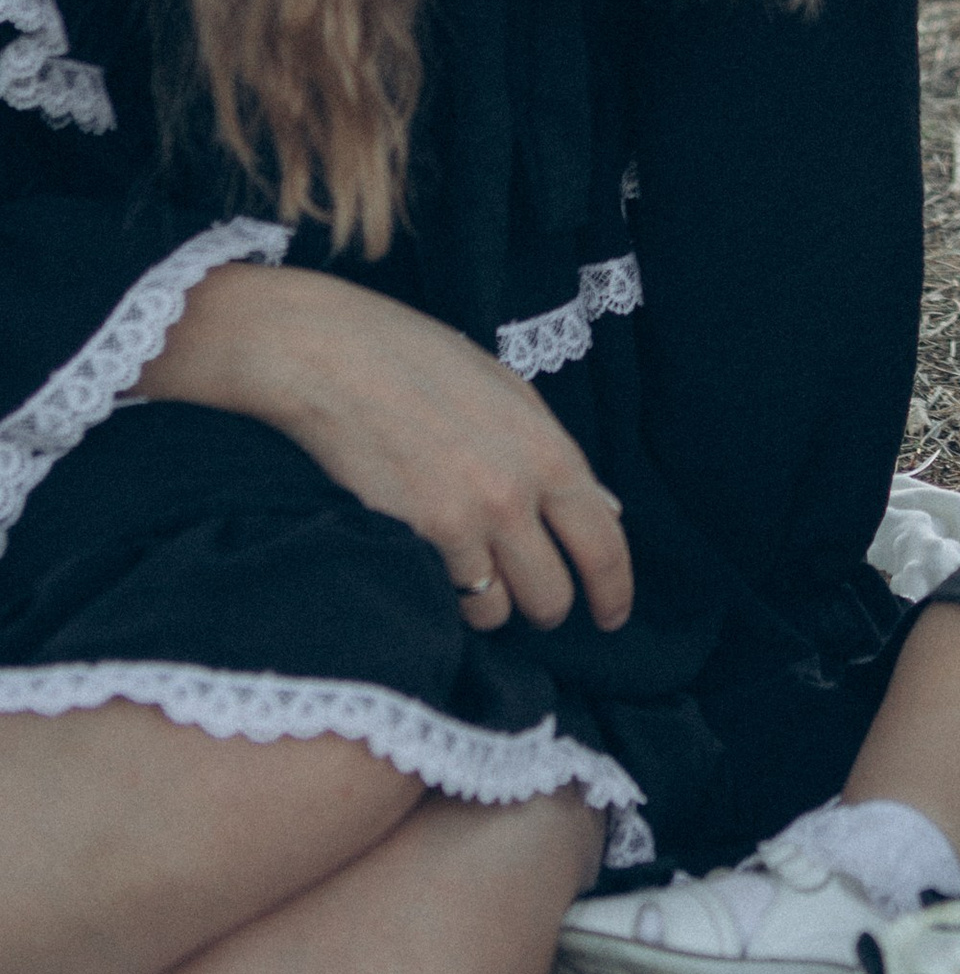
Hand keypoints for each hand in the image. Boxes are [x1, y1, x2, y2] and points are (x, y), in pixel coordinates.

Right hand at [142, 264, 632, 633]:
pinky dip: (446, 597)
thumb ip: (558, 456)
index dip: (614, 593)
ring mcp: (464, 520)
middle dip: (547, 606)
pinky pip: (447, 600)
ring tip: (472, 574)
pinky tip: (435, 567)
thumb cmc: (421, 363)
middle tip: (530, 597)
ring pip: (498, 611)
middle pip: (554, 596)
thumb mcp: (510, 393)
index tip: (610, 616)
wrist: (333, 357)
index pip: (605, 546)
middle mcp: (515, 494)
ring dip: (492, 604)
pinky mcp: (412, 538)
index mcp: (548, 451)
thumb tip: (608, 509)